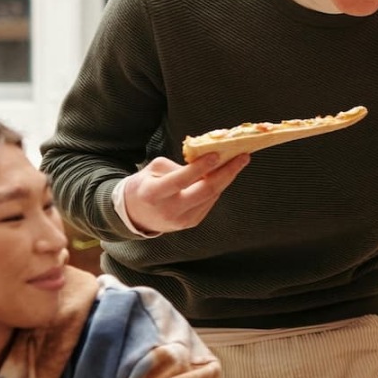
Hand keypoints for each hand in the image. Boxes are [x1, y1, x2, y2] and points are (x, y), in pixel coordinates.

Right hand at [122, 153, 248, 233]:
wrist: (135, 214)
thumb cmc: (144, 186)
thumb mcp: (152, 170)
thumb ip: (177, 166)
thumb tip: (205, 161)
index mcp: (153, 194)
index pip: (180, 180)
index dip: (199, 167)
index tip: (217, 154)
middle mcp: (169, 210)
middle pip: (204, 191)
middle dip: (227, 173)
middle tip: (243, 157)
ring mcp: (182, 220)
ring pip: (211, 196)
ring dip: (226, 178)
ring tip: (238, 161)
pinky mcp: (191, 223)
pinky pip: (209, 202)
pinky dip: (217, 188)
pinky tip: (223, 175)